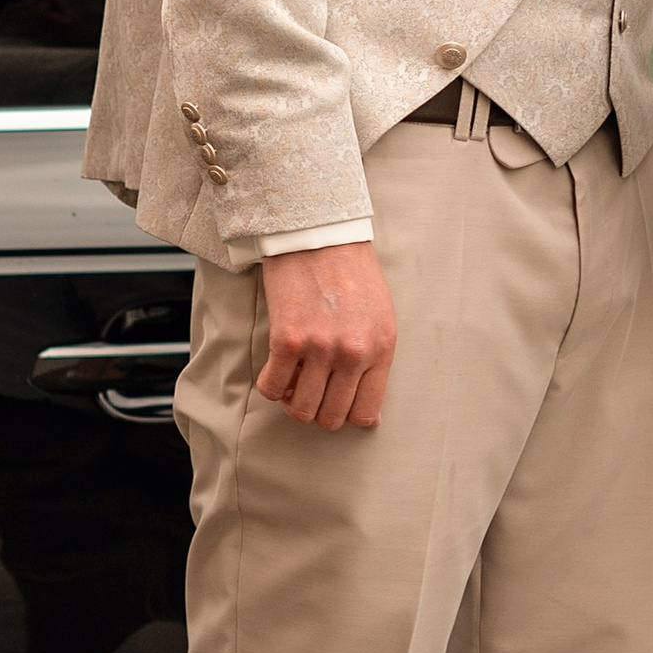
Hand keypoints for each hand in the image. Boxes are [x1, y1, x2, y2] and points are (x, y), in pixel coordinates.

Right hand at [256, 244, 397, 430]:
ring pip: (301, 410)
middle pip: (331, 417)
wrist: (319, 234)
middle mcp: (353, 353)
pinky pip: (272, 388)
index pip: (365, 413)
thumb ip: (375, 360)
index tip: (337, 405)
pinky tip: (277, 368)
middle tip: (311, 393)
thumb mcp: (381, 316)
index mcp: (381, 348)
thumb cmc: (351, 272)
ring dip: (294, 402)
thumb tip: (367, 412)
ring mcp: (320, 348)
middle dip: (319, 412)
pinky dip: (271, 386)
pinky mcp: (287, 340)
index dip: (348, 416)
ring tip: (294, 382)